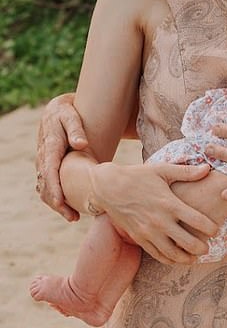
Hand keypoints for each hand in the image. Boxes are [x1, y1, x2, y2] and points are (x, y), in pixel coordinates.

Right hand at [36, 93, 86, 220]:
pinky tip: (70, 208)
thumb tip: (81, 144)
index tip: (60, 203)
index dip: (54, 188)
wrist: (58, 110)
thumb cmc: (69, 111)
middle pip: (46, 185)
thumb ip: (76, 129)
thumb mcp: (71, 115)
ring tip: (74, 217)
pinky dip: (56, 198)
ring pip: (45, 188)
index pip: (49, 171)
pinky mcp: (48, 167)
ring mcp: (44, 163)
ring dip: (57, 205)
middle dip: (57, 203)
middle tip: (73, 217)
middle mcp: (43, 157)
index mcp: (49, 145)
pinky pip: (48, 186)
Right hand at [92, 161, 218, 263]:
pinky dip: (169, 259)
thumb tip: (208, 168)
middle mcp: (160, 221)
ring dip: (186, 258)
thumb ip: (186, 172)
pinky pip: (157, 254)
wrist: (108, 187)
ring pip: (172, 253)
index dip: (211, 228)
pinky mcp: (138, 238)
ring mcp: (148, 232)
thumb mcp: (162, 170)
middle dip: (201, 248)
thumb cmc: (138, 176)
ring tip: (195, 257)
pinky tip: (177, 259)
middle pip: (187, 242)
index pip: (197, 221)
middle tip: (208, 248)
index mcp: (169, 203)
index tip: (216, 230)